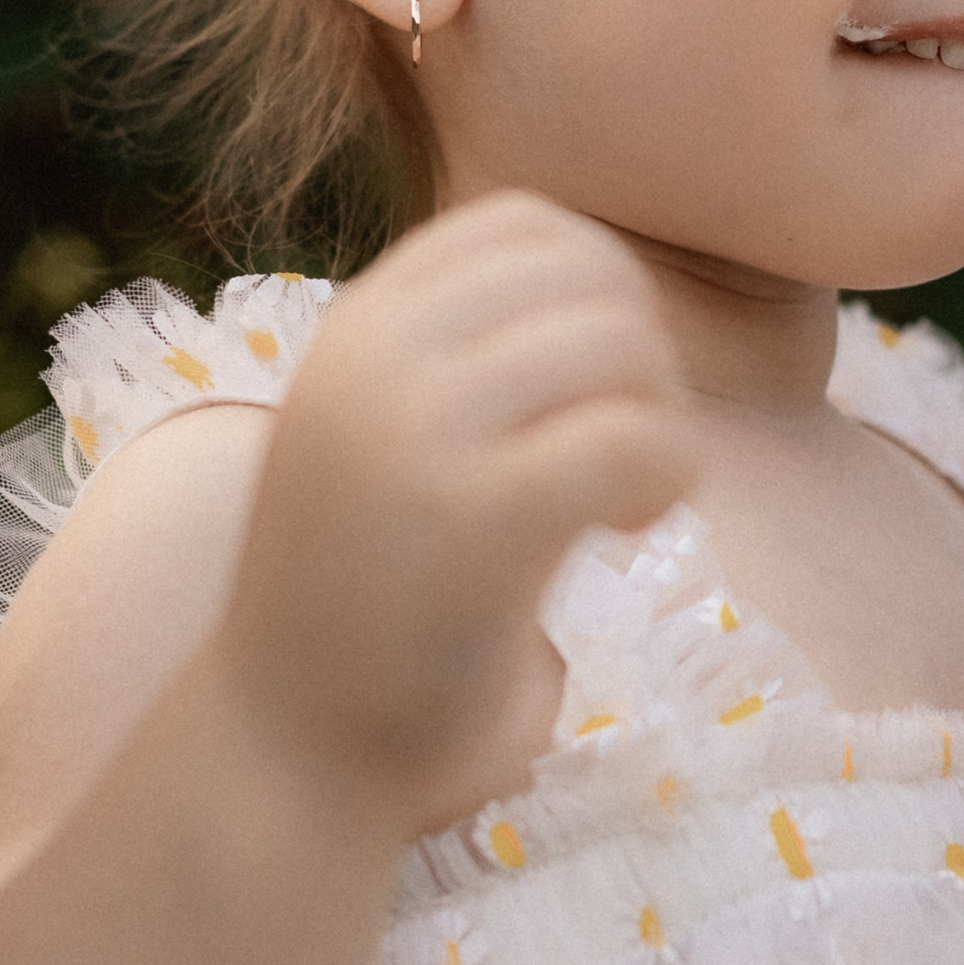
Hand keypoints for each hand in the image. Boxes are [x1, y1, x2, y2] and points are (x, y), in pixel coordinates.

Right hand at [209, 191, 697, 830]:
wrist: (292, 741)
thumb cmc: (380, 584)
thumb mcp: (400, 426)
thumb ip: (474, 346)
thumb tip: (617, 279)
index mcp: (362, 323)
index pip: (530, 223)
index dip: (603, 293)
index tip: (591, 391)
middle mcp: (376, 356)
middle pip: (595, 276)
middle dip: (649, 361)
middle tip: (629, 454)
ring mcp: (416, 430)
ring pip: (623, 345)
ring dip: (665, 420)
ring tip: (630, 498)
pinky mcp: (471, 517)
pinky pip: (632, 438)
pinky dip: (671, 474)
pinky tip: (633, 528)